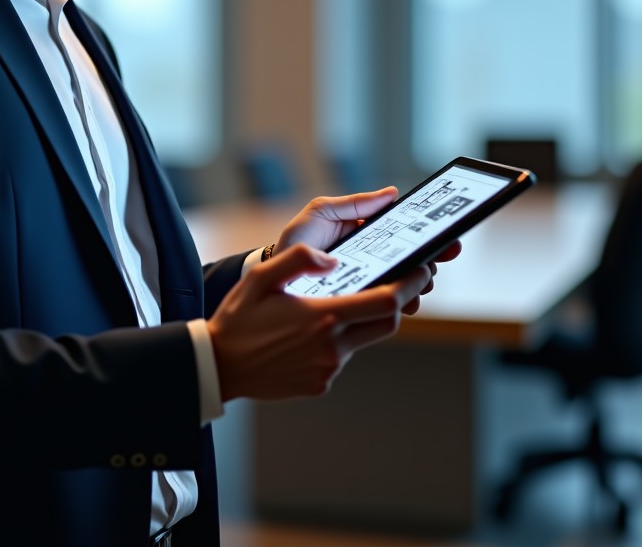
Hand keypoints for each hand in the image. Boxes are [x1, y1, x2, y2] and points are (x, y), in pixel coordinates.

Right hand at [206, 244, 432, 401]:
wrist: (219, 366)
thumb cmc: (238, 318)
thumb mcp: (262, 278)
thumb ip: (298, 259)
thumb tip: (333, 259)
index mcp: (322, 316)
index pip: (385, 301)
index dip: (409, 284)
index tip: (422, 269)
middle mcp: (332, 346)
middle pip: (386, 323)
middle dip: (396, 302)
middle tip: (396, 283)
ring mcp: (328, 369)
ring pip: (361, 339)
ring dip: (359, 321)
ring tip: (331, 306)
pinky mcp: (321, 384)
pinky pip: (341, 358)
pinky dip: (337, 341)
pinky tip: (309, 333)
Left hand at [272, 188, 462, 314]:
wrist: (275, 274)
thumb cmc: (298, 240)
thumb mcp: (322, 212)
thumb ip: (354, 204)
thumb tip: (392, 193)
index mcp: (367, 233)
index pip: (406, 232)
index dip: (430, 234)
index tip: (447, 238)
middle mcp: (374, 257)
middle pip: (412, 258)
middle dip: (430, 261)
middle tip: (433, 264)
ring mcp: (369, 280)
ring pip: (404, 282)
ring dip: (418, 283)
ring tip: (420, 284)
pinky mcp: (360, 301)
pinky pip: (386, 302)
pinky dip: (399, 301)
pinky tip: (404, 302)